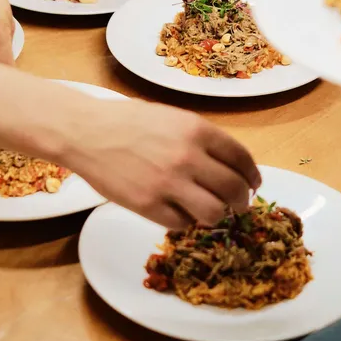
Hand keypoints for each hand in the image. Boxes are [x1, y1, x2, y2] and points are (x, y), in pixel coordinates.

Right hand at [70, 99, 261, 227]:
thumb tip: (228, 163)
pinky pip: (181, 223)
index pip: (241, 158)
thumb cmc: (127, 120)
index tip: (253, 183)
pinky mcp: (148, 205)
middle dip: (241, 200)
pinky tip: (180, 212)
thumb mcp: (172, 117)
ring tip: (211, 212)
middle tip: (238, 204)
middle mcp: (187, 156)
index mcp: (196, 129)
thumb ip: (200, 138)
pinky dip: (186, 221)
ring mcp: (168, 183)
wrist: (86, 131)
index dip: (252, 174)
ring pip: (213, 213)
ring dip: (217, 215)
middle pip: (233, 189)